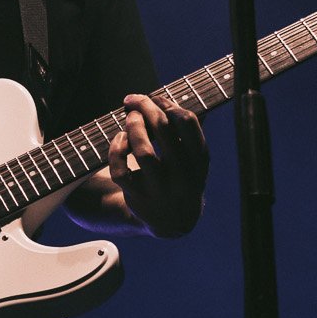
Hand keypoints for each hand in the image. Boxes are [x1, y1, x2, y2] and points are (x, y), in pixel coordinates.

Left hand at [107, 94, 208, 237]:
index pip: (187, 122)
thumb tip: (170, 97)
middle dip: (146, 107)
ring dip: (132, 127)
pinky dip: (116, 148)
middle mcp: (182, 175)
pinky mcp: (137, 196)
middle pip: (163, 130)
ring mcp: (159, 188)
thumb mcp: (194, 158)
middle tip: (134, 99)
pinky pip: (120, 169)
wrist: (173, 220)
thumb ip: (188, 130)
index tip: (157, 99)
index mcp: (199, 161)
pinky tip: (120, 139)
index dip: (168, 103)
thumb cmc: (182, 177)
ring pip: (142, 151)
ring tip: (129, 117)